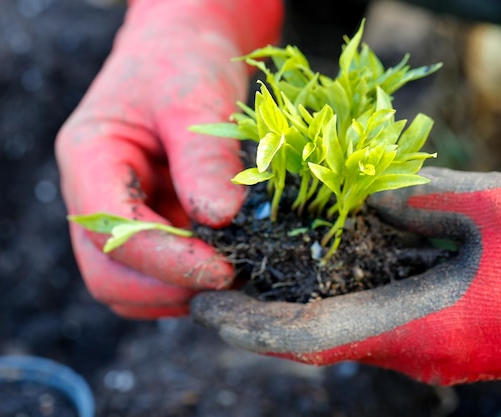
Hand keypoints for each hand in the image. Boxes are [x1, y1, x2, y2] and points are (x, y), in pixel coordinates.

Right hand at [56, 0, 282, 318]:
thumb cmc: (181, 62)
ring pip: (129, 286)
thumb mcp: (193, 96)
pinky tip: (223, 259)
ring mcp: (116, 216)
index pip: (110, 230)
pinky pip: (155, 275)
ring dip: (178, 290)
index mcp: (87, 157)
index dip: (166, 259)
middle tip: (229, 277)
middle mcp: (92, 195)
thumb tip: (220, 219)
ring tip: (230, 267)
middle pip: (107, 275)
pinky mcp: (143, 226)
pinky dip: (186, 281)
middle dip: (167, 287)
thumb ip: (202, 158)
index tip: (223, 269)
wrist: (181, 54)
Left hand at [191, 167, 500, 384]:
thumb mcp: (487, 210)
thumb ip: (418, 201)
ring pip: (333, 332)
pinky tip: (305, 278)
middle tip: (210, 291)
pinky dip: (322, 303)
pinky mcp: (430, 335)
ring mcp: (420, 347)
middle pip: (311, 339)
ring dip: (285, 313)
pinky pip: (360, 322)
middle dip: (257, 320)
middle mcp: (410, 349)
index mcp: (418, 327)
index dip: (252, 326)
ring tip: (243, 282)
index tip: (205, 310)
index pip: (308, 337)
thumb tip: (362, 195)